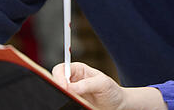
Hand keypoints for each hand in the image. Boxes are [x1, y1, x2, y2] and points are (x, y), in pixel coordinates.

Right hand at [52, 62, 166, 109]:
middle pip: (55, 81)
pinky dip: (66, 104)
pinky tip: (73, 104)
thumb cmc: (111, 91)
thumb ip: (87, 84)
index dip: (58, 77)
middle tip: (64, 93)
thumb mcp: (102, 84)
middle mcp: (72, 81)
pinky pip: (64, 103)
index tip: (63, 86)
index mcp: (78, 70)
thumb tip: (71, 87)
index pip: (61, 69)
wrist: (117, 105)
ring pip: (58, 93)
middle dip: (57, 86)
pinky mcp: (72, 103)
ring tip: (74, 100)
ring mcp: (71, 93)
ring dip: (62, 96)